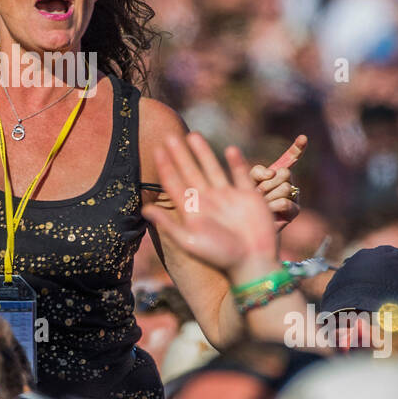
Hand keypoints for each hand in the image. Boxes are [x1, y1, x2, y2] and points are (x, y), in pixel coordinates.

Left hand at [144, 131, 278, 276]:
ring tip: (193, 135)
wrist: (253, 263)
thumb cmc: (220, 256)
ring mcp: (229, 197)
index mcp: (193, 210)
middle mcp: (209, 200)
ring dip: (203, 153)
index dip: (165, 167)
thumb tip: (144, 209)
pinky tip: (229, 149)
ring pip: (213, 168)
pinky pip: (241, 175)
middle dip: (180, 154)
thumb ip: (168, 224)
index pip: (175, 184)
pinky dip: (236, 162)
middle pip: (191, 171)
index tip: (156, 149)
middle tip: (169, 135)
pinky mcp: (249, 196)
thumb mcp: (190, 241)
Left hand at [249, 133, 306, 229]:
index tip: (303, 138)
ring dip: (268, 197)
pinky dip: (273, 207)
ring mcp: (293, 196)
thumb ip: (257, 173)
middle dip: (268, 182)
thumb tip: (271, 172)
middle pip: (285, 172)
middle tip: (258, 192)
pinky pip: (285, 203)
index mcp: (276, 174)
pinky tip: (269, 213)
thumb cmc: (244, 205)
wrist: (246, 229)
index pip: (288, 158)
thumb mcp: (246, 183)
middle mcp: (287, 183)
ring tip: (262, 205)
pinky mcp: (295, 210)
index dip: (297, 148)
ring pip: (285, 187)